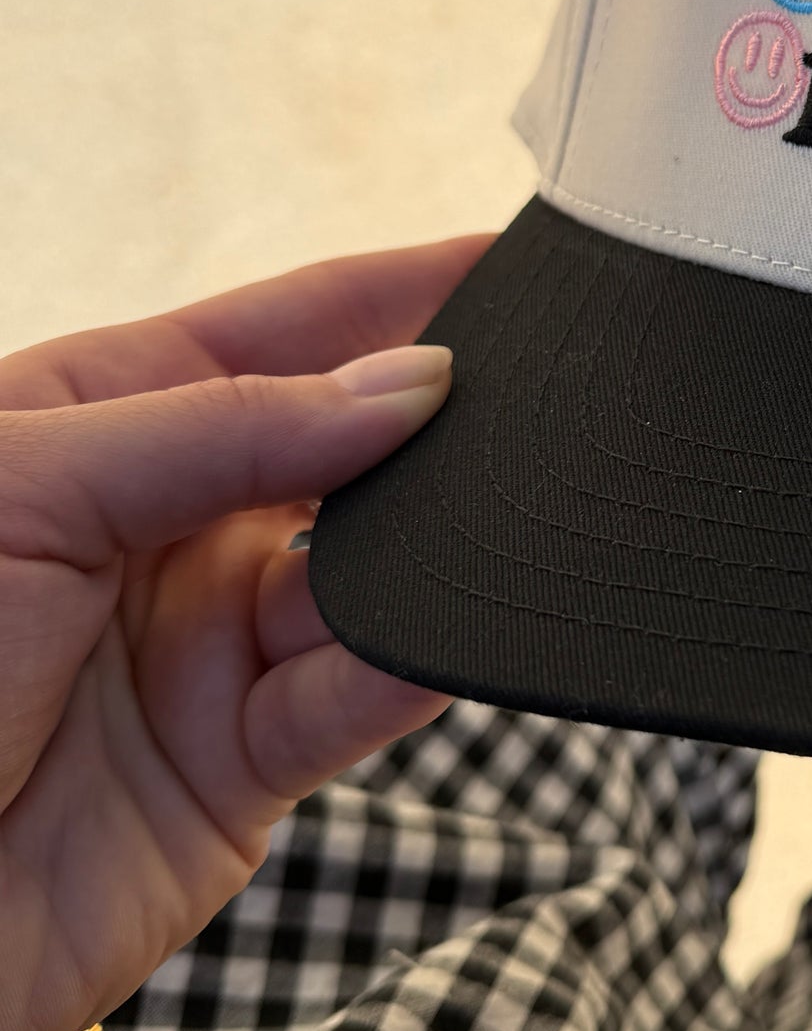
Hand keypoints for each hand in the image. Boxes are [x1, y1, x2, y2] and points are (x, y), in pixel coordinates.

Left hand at [0, 236, 491, 1030]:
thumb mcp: (25, 492)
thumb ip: (221, 428)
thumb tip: (404, 384)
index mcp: (94, 423)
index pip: (274, 332)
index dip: (393, 294)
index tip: (507, 263)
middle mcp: (161, 526)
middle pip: (340, 452)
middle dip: (436, 426)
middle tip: (541, 399)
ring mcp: (205, 645)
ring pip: (366, 578)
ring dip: (431, 552)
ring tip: (503, 517)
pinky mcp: (241, 767)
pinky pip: (353, 700)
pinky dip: (407, 667)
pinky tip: (441, 637)